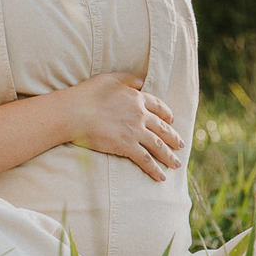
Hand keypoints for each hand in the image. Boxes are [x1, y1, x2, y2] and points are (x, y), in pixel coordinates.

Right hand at [61, 72, 184, 182]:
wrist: (75, 112)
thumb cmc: (87, 95)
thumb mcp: (109, 79)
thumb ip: (127, 79)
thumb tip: (141, 81)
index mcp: (136, 98)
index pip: (158, 107)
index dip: (167, 115)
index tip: (172, 121)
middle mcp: (140, 114)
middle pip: (163, 128)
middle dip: (174, 138)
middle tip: (181, 145)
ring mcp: (135, 131)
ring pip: (158, 146)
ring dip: (169, 156)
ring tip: (176, 164)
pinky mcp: (127, 146)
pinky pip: (145, 159)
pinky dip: (155, 169)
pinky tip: (161, 176)